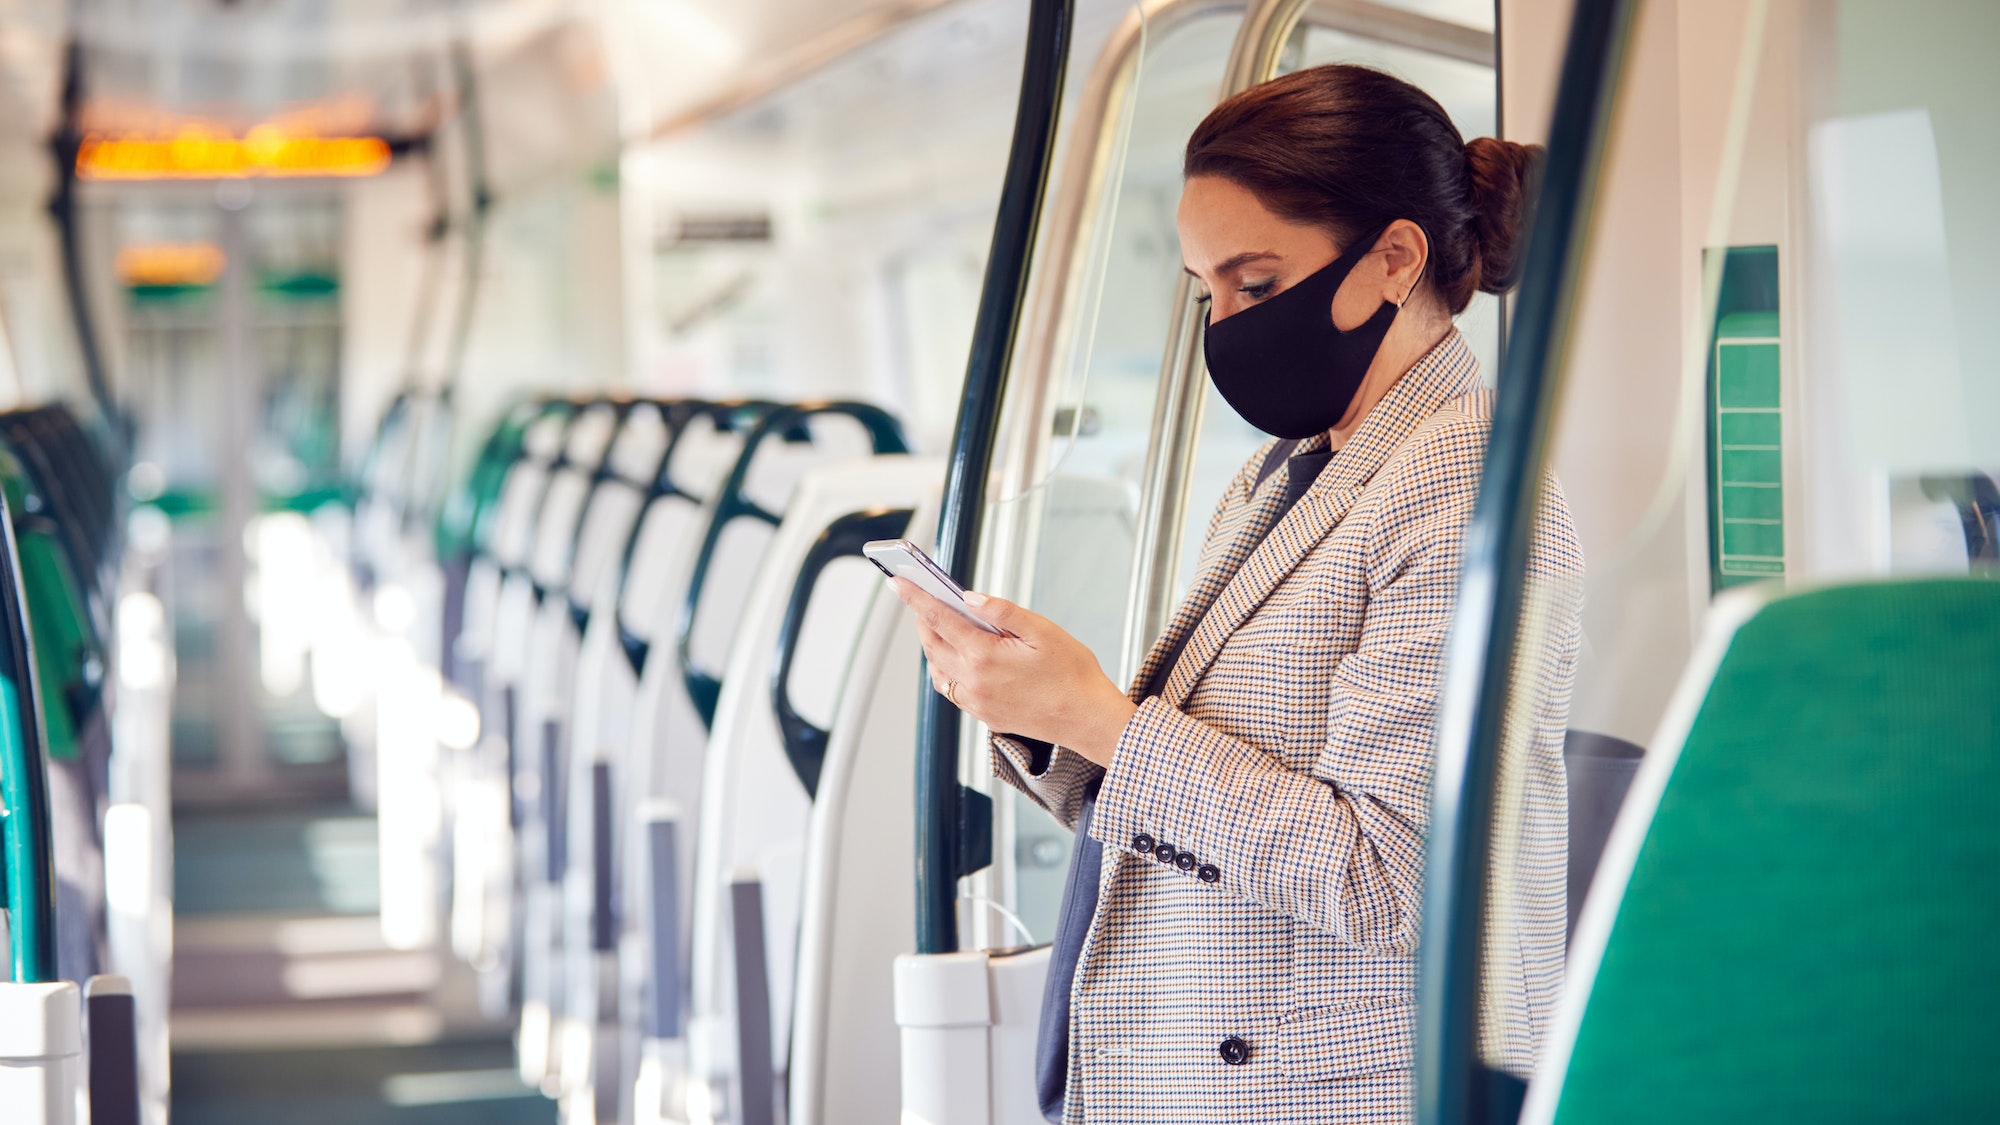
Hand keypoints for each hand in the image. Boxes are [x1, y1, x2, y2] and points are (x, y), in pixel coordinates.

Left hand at [889, 579, 1137, 768]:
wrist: (1087, 719)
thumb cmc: (1073, 674)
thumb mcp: (1042, 630)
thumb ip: (1002, 612)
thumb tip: (970, 598)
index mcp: (984, 656)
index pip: (939, 619)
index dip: (916, 598)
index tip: (898, 582)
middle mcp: (973, 682)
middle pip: (932, 644)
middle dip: (923, 619)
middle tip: (922, 599)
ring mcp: (977, 702)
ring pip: (938, 669)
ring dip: (933, 646)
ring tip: (939, 625)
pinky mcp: (984, 716)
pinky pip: (952, 690)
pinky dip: (945, 669)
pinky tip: (957, 658)